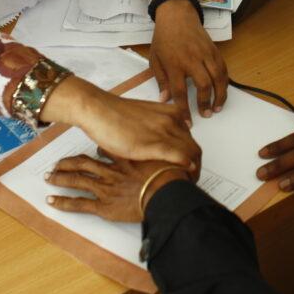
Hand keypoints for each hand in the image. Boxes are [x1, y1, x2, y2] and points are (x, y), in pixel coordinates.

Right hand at [41, 77, 201, 170]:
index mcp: (170, 113)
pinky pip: (177, 155)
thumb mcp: (144, 117)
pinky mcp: (151, 143)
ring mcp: (163, 131)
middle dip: (196, 165)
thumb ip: (157, 125)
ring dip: (192, 170)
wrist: (98, 110)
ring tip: (185, 182)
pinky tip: (185, 173)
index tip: (189, 167)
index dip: (193, 155)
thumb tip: (165, 140)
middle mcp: (171, 120)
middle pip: (194, 147)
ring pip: (190, 153)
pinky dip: (185, 165)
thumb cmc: (115, 115)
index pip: (191, 138)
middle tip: (190, 179)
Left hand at [46, 151, 192, 221]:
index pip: (106, 150)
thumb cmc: (169, 179)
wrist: (165, 194)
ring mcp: (105, 188)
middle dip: (68, 163)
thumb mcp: (170, 158)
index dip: (97, 148)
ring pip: (77, 180)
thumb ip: (168, 152)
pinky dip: (63, 202)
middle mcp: (111, 172)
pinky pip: (78, 205)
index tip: (93, 147)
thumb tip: (174, 147)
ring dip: (60, 178)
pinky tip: (51, 200)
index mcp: (125, 160)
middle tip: (57, 163)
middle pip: (84, 163)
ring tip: (49, 176)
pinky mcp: (103, 206)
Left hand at [150, 0, 228, 118]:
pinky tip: (222, 90)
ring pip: (218, 77)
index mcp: (174, 64)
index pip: (180, 92)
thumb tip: (165, 100)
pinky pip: (223, 68)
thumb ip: (161, 81)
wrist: (177, 16)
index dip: (185, 110)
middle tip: (206, 114)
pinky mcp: (214, 50)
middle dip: (206, 102)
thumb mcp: (155, 60)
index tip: (188, 122)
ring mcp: (205, 54)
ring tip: (218, 107)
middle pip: (203, 85)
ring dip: (220, 95)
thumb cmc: (164, 38)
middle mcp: (192, 59)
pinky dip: (225, 81)